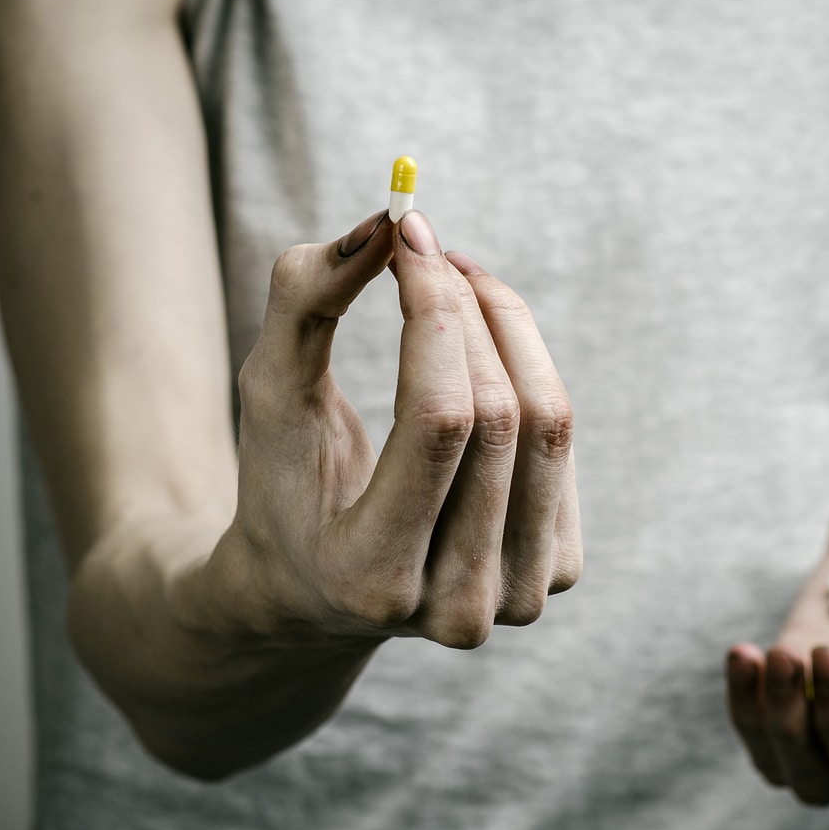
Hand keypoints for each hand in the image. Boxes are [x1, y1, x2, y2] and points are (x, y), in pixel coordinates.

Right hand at [206, 208, 581, 649]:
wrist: (317, 592)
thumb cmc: (285, 483)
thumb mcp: (268, 398)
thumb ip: (305, 304)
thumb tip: (388, 220)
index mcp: (371, 578)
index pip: (437, 421)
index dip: (434, 313)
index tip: (408, 234)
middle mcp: (455, 609)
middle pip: (498, 418)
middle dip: (466, 310)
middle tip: (428, 248)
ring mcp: (517, 600)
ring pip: (547, 425)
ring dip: (507, 329)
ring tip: (458, 282)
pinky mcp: (558, 573)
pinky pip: (560, 443)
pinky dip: (527, 373)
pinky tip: (482, 349)